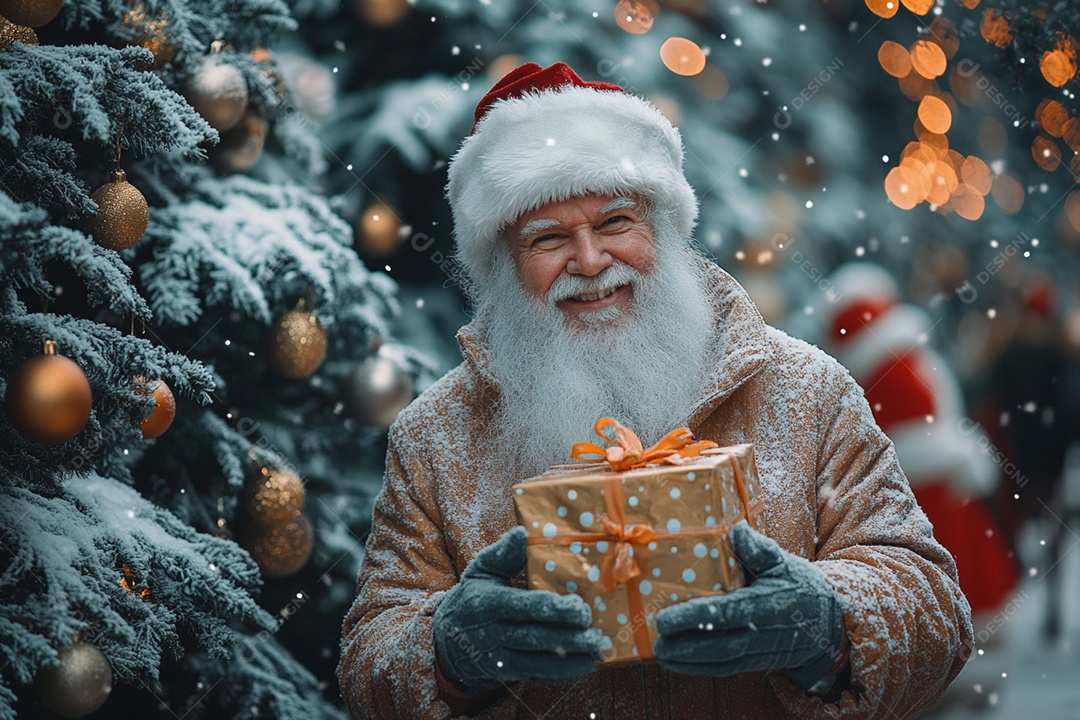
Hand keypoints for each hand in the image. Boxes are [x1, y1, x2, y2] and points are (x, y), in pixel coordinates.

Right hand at [433, 526, 602, 694]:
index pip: (525, 607)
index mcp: (488, 603)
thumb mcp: (481, 570)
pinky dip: (561, 673)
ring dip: (571, 658)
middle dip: (569, 637)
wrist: (448, 639)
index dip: (554, 610)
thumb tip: (521, 533)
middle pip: (535, 637)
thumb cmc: (474, 596)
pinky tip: (583, 665)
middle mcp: (491, 633)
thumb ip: (503, 553)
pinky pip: (535, 676)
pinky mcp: (505, 673)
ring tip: (597, 650)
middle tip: (596, 633)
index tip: (580, 608)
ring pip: (538, 661)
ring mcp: (497, 657)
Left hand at [653, 521, 843, 687]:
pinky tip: (678, 663)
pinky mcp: (756, 661)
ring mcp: (760, 650)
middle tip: (657, 643)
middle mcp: (763, 632)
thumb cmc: (797, 584)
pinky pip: (727, 668)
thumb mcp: (782, 562)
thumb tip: (736, 529)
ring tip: (660, 655)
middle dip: (686, 647)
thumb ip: (759, 549)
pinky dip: (701, 668)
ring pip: (722, 661)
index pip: (726, 613)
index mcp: (766, 603)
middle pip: (721, 645)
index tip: (665, 620)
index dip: (694, 618)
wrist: (827, 621)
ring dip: (689, 661)